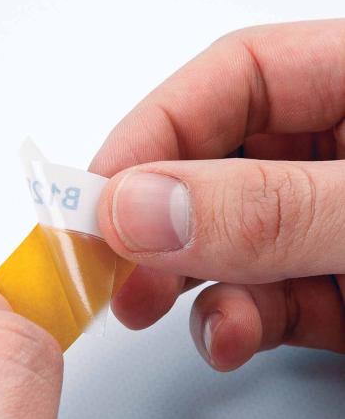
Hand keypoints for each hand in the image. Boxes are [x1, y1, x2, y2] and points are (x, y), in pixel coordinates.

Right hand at [91, 19, 344, 371]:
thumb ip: (267, 209)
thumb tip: (139, 209)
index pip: (228, 81)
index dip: (150, 134)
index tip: (96, 199)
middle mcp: (334, 155)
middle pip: (214, 167)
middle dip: (154, 222)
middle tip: (105, 264)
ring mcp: (326, 224)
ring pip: (229, 242)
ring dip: (186, 282)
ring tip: (147, 307)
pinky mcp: (332, 286)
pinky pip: (266, 298)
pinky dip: (237, 322)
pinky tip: (227, 336)